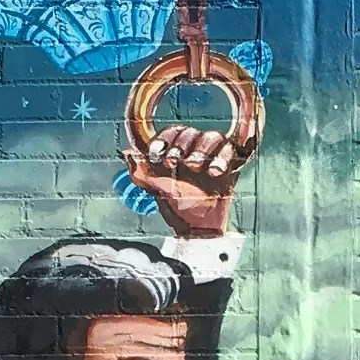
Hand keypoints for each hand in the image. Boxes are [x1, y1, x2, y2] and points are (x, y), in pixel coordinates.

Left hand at [125, 123, 241, 239]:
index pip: (171, 132)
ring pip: (213, 136)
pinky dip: (223, 158)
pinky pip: (232, 151)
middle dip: (181, 145)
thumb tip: (128, 153)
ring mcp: (213, 156)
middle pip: (191, 131)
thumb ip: (140, 173)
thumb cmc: (176, 206)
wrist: (197, 227)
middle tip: (175, 163)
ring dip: (202, 149)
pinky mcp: (231, 165)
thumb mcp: (155, 190)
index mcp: (176, 150)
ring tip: (195, 166)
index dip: (164, 140)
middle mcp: (195, 149)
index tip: (157, 156)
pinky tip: (215, 172)